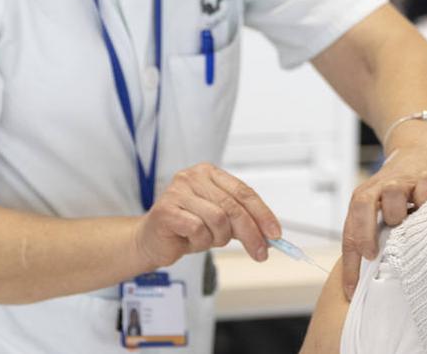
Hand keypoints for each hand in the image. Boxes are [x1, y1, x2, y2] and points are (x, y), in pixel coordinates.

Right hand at [133, 163, 281, 269]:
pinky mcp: (166, 210)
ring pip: (217, 219)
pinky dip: (200, 241)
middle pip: (233, 206)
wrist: (151, 240)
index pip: (244, 192)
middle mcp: (192, 177)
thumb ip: (242, 222)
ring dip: (218, 238)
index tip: (274, 234)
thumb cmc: (186, 228)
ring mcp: (177, 192)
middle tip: (260, 252)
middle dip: (251, 233)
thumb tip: (269, 235)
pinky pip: (198, 229)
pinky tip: (190, 240)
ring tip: (206, 240)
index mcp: (209, 173)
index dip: (262, 214)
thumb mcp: (220, 222)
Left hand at [341, 144, 426, 298]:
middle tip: (371, 254)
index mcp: (363, 199)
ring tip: (407, 227)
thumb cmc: (400, 192)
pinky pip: (425, 191)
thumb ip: (375, 235)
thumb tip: (366, 280)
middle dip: (363, 232)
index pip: (350, 232)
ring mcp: (403, 181)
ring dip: (397, 214)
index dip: (349, 264)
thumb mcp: (381, 210)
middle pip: (362, 204)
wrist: (419, 151)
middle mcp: (379, 188)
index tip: (352, 290)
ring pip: (392, 194)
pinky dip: (426, 203)